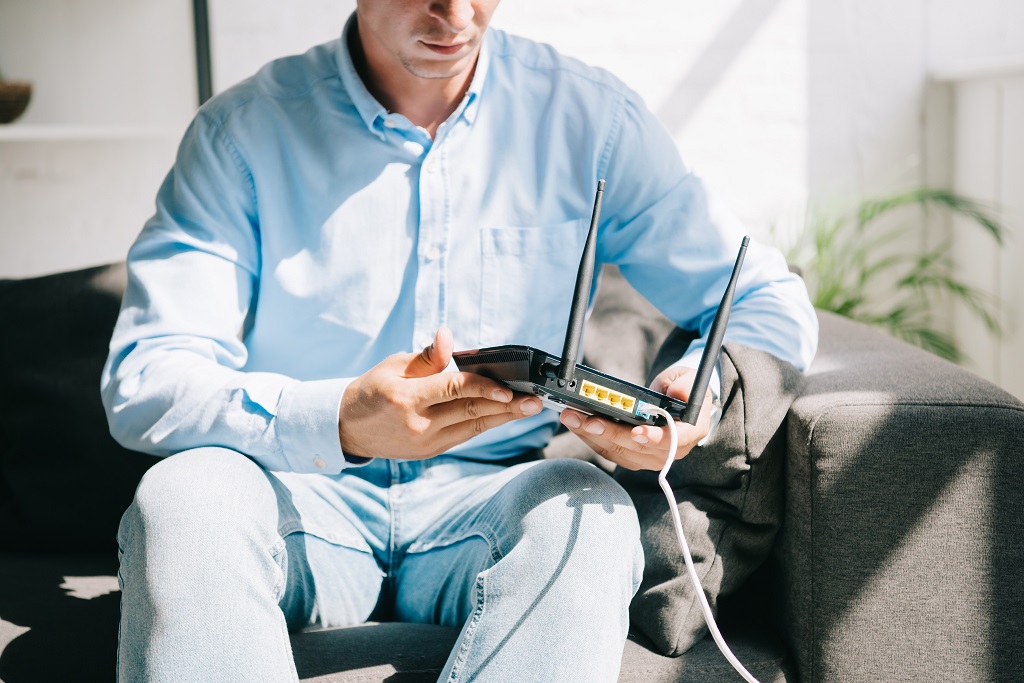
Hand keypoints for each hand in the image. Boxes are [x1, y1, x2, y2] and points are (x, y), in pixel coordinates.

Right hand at [339, 326, 541, 458]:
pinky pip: (464, 435)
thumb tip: (447, 337)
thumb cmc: (372, 389)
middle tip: (534, 401)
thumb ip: (426, 357)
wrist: (347, 428)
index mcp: (406, 398)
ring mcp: (425, 443)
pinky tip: (504, 415)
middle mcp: (418, 424)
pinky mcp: (431, 451)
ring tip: (528, 409)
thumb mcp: (393, 366)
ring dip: (503, 418)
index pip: (454, 390)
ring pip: (472, 428)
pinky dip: (484, 424)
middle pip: (470, 413)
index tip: (510, 389)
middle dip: (506, 407)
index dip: (484, 388)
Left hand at [558, 366, 713, 470]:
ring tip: (571, 417)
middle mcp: (669, 451)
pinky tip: (575, 422)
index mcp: (689, 433)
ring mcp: (648, 457)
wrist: (677, 403)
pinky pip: (608, 450)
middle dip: (610, 434)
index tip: (637, 432)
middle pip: (637, 448)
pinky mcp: (630, 456)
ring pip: (617, 451)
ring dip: (591, 436)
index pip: (673, 441)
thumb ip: (685, 385)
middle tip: (587, 420)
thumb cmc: (683, 390)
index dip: (655, 439)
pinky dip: (589, 437)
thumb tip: (676, 393)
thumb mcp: (689, 379)